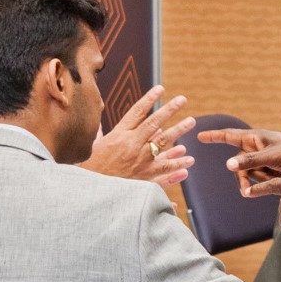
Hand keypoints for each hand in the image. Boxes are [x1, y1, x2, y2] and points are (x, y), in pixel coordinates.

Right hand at [81, 85, 195, 186]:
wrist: (90, 193)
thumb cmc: (89, 168)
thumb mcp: (92, 146)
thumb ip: (99, 130)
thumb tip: (97, 117)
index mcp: (118, 135)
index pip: (137, 112)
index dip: (149, 99)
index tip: (160, 89)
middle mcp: (131, 145)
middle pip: (154, 123)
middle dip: (169, 109)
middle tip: (182, 99)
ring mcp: (139, 160)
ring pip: (163, 142)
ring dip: (178, 130)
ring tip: (191, 121)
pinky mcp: (144, 177)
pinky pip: (164, 168)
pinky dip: (177, 163)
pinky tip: (189, 158)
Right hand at [196, 128, 280, 195]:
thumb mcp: (271, 156)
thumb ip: (249, 161)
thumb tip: (227, 165)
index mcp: (255, 138)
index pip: (229, 136)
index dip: (214, 136)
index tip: (199, 135)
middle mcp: (255, 148)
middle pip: (237, 164)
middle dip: (241, 177)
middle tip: (246, 191)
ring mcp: (261, 160)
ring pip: (246, 174)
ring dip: (255, 181)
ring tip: (271, 179)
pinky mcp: (268, 170)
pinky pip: (257, 179)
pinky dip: (263, 183)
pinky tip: (275, 181)